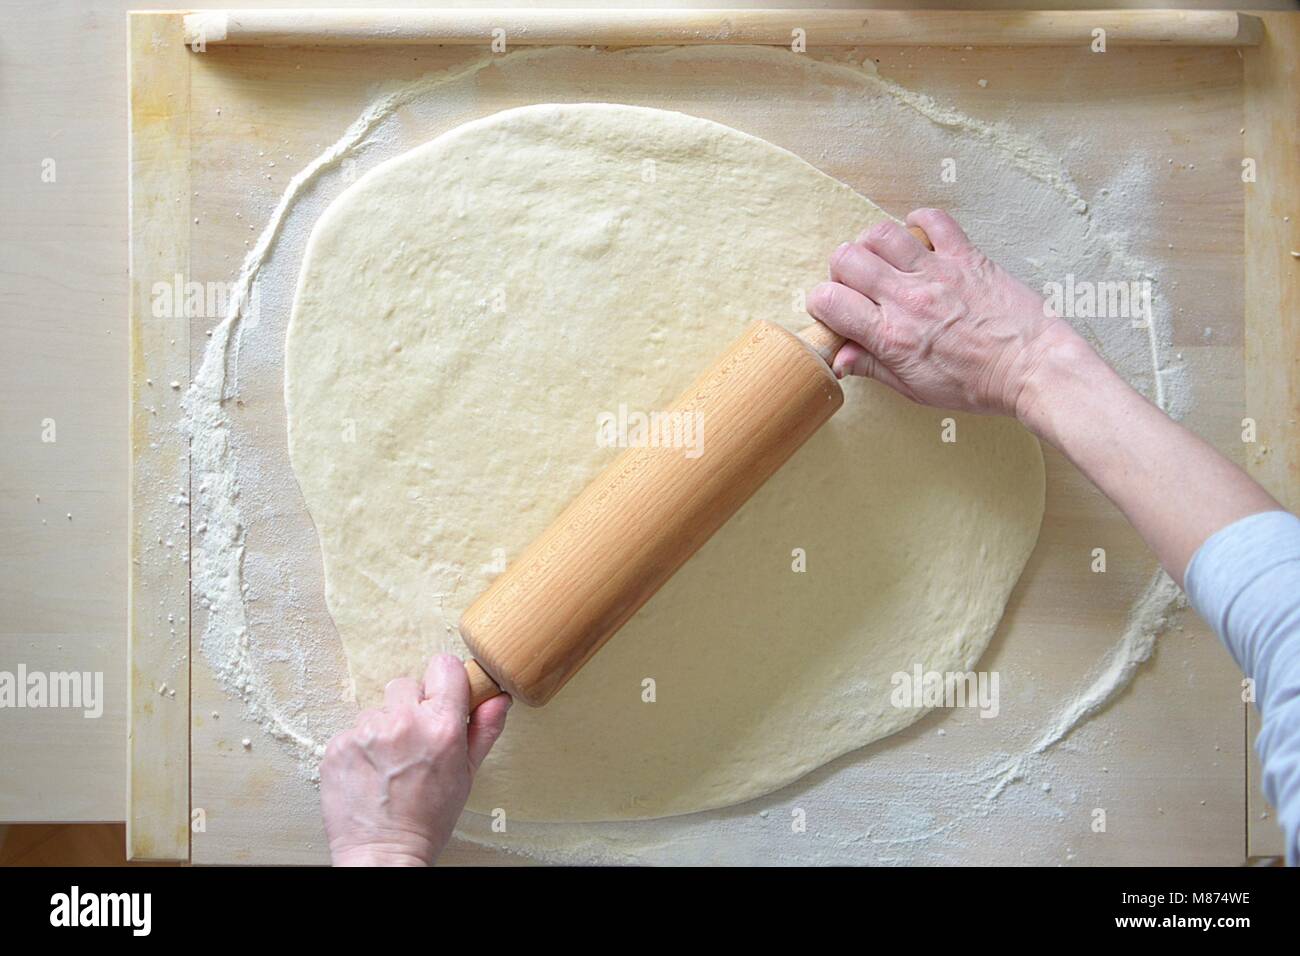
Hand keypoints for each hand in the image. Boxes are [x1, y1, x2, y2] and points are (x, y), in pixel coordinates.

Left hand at [320, 654, 510, 865]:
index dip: (445, 681)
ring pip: (378, 709)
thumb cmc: (428, 819)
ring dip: (384, 728)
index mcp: (442, 726)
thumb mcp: (466, 774)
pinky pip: (353, 730)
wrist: (382, 853)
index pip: (444, 666)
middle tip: (413, 742)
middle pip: (407, 685)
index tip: (442, 697)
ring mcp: (367, 732)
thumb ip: (484, 729)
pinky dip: (361, 747)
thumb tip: (498, 698)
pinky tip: (370, 771)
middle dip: (411, 707)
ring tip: (390, 763)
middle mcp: (404, 723)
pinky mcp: (339, 745)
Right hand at [807, 208, 1080, 418]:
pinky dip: (918, 222)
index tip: (833, 310)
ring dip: (872, 245)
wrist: (1033, 367)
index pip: (829, 301)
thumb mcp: (916, 390)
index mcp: (891, 336)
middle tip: (857, 286)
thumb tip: (839, 358)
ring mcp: (937, 272)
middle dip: (840, 271)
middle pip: (846, 259)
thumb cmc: (978, 384)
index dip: (821, 303)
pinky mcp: (965, 256)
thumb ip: (874, 368)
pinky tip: (916, 237)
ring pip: (880, 234)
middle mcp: (907, 298)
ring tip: (883, 262)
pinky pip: (932, 220)